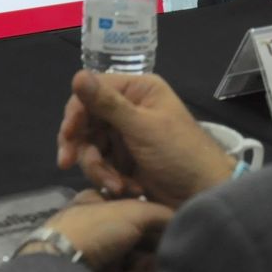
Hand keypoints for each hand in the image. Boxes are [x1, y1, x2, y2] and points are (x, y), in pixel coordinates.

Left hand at [23, 191, 173, 271]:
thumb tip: (182, 218)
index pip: (137, 208)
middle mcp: (99, 224)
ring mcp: (99, 251)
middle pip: (139, 235)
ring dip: (146, 266)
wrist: (65, 264)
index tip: (171, 229)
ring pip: (135, 258)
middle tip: (165, 255)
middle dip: (154, 247)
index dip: (157, 220)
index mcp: (100, 200)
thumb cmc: (99, 228)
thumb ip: (161, 212)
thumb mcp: (134, 210)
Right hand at [57, 70, 234, 208]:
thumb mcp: (142, 128)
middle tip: (67, 163)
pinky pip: (102, 164)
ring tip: (116, 186)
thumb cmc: (180, 155)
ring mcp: (126, 136)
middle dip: (83, 146)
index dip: (76, 112)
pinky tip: (126, 189)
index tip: (67, 135)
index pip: (93, 92)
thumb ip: (108, 104)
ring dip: (98, 168)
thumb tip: (77, 75)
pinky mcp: (124, 160)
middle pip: (87, 121)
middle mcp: (129, 108)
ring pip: (91, 146)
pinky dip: (108, 178)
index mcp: (137, 90)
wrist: (203, 196)